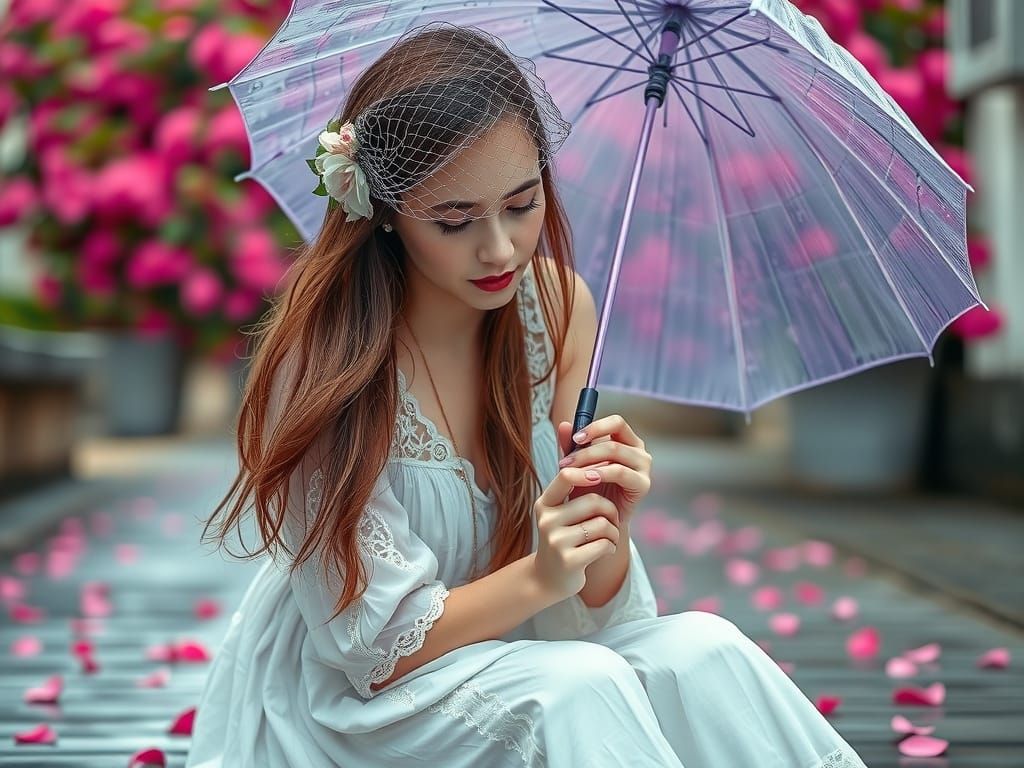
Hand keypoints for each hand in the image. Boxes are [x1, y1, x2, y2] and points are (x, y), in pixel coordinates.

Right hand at [531, 467, 620, 600]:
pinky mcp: (569, 561)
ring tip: (608, 539)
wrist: (549, 578)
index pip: (566, 476)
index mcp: (545, 503)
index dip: (589, 473)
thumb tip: (593, 452)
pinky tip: (605, 551)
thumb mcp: (560, 512)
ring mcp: (556, 541)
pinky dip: (611, 547)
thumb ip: (572, 488)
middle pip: (594, 502)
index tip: (602, 478)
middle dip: (611, 512)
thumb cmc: (563, 538)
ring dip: (613, 532)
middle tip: (611, 522)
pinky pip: (605, 544)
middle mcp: (547, 520)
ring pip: (603, 524)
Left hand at [556, 414, 651, 527]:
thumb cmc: (588, 488)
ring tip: (570, 472)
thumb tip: (563, 425)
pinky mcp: (643, 484)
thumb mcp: (577, 465)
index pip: (617, 422)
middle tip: (564, 463)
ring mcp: (643, 467)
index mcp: (626, 440)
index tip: (575, 438)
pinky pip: (621, 472)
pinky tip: (587, 479)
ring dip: (589, 461)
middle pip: (612, 440)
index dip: (596, 427)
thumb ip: (570, 446)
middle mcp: (638, 451)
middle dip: (585, 451)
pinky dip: (602, 473)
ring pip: (616, 453)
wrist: (597, 519)